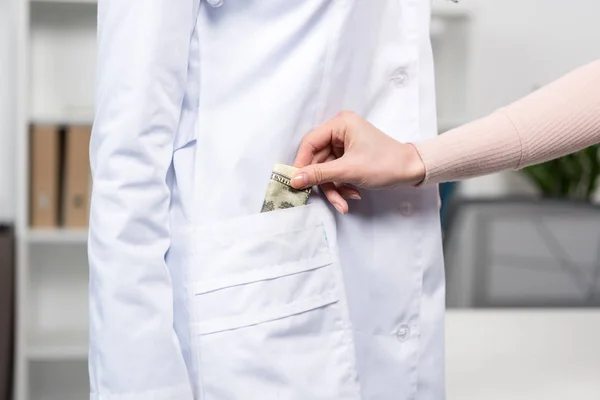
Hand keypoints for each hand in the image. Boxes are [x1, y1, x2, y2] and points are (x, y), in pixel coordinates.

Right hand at [291, 111, 425, 213]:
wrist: (412, 170)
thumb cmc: (384, 164)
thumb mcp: (348, 171)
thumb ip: (319, 174)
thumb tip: (294, 180)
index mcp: (340, 124)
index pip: (310, 142)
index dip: (301, 163)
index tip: (296, 183)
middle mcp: (340, 130)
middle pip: (318, 159)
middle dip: (325, 182)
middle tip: (329, 199)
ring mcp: (345, 144)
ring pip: (327, 169)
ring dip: (334, 188)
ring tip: (344, 202)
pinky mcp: (350, 156)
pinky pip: (336, 172)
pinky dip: (341, 185)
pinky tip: (352, 195)